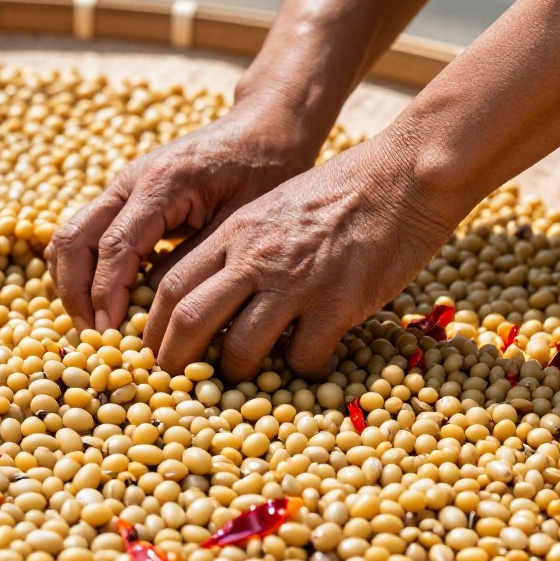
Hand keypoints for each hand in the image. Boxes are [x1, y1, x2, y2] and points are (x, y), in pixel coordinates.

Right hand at [44, 106, 314, 331]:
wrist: (264, 130)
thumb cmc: (264, 172)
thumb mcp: (239, 223)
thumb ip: (194, 263)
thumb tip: (156, 309)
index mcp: (161, 184)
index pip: (115, 247)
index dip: (106, 295)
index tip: (108, 334)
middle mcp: (129, 180)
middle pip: (74, 239)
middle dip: (76, 293)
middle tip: (93, 337)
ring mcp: (121, 186)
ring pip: (70, 235)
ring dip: (72, 282)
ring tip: (93, 324)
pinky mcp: (123, 196)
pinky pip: (85, 233)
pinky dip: (83, 268)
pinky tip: (99, 299)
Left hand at [143, 135, 466, 379]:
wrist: (405, 174)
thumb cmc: (342, 193)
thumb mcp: (274, 208)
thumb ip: (241, 247)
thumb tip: (213, 295)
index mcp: (234, 232)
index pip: (170, 285)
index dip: (153, 327)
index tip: (153, 351)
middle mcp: (255, 257)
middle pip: (189, 320)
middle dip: (174, 362)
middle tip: (177, 385)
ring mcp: (297, 282)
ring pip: (240, 349)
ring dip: (237, 375)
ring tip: (246, 384)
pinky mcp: (339, 304)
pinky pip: (304, 358)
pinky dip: (302, 373)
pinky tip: (311, 366)